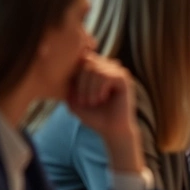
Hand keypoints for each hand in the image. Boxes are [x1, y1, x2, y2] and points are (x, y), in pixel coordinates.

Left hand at [66, 54, 142, 172]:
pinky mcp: (124, 80)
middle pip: (88, 62)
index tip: (78, 96)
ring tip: (92, 102)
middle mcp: (109, 68)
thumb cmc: (94, 115)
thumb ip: (68, 84)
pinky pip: (106, 76)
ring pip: (96, 69)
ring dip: (89, 88)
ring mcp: (117, 72)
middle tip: (84, 101)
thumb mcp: (73, 100)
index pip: (82, 59)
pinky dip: (99, 89)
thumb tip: (66, 70)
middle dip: (81, 83)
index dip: (76, 75)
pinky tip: (101, 99)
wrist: (111, 130)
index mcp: (98, 70)